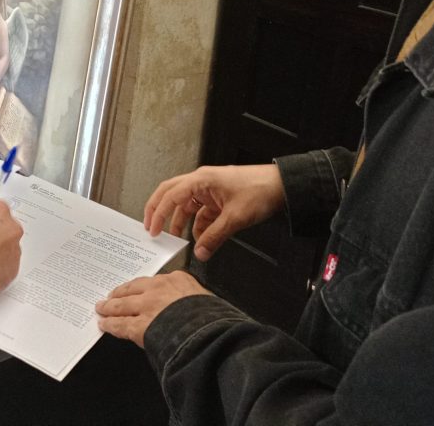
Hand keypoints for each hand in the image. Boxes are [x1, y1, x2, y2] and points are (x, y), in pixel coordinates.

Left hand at [96, 271, 209, 347]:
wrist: (210, 332)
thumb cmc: (213, 318)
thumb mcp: (206, 299)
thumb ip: (192, 298)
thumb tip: (189, 306)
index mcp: (177, 280)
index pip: (152, 282)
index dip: (140, 287)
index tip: (135, 288)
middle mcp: (158, 289)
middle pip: (132, 289)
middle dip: (119, 294)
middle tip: (110, 296)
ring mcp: (147, 306)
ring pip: (122, 305)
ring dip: (109, 307)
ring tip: (101, 308)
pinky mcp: (140, 325)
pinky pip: (121, 324)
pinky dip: (110, 324)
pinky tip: (104, 325)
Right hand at [144, 164, 284, 260]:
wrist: (282, 186)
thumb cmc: (260, 190)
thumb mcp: (234, 218)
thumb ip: (214, 237)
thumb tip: (200, 252)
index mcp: (201, 180)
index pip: (170, 196)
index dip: (158, 213)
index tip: (153, 229)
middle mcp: (201, 182)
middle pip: (171, 194)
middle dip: (159, 211)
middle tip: (151, 227)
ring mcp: (210, 189)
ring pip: (186, 204)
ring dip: (180, 220)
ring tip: (175, 237)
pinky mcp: (218, 197)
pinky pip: (201, 211)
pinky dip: (198, 224)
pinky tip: (200, 238)